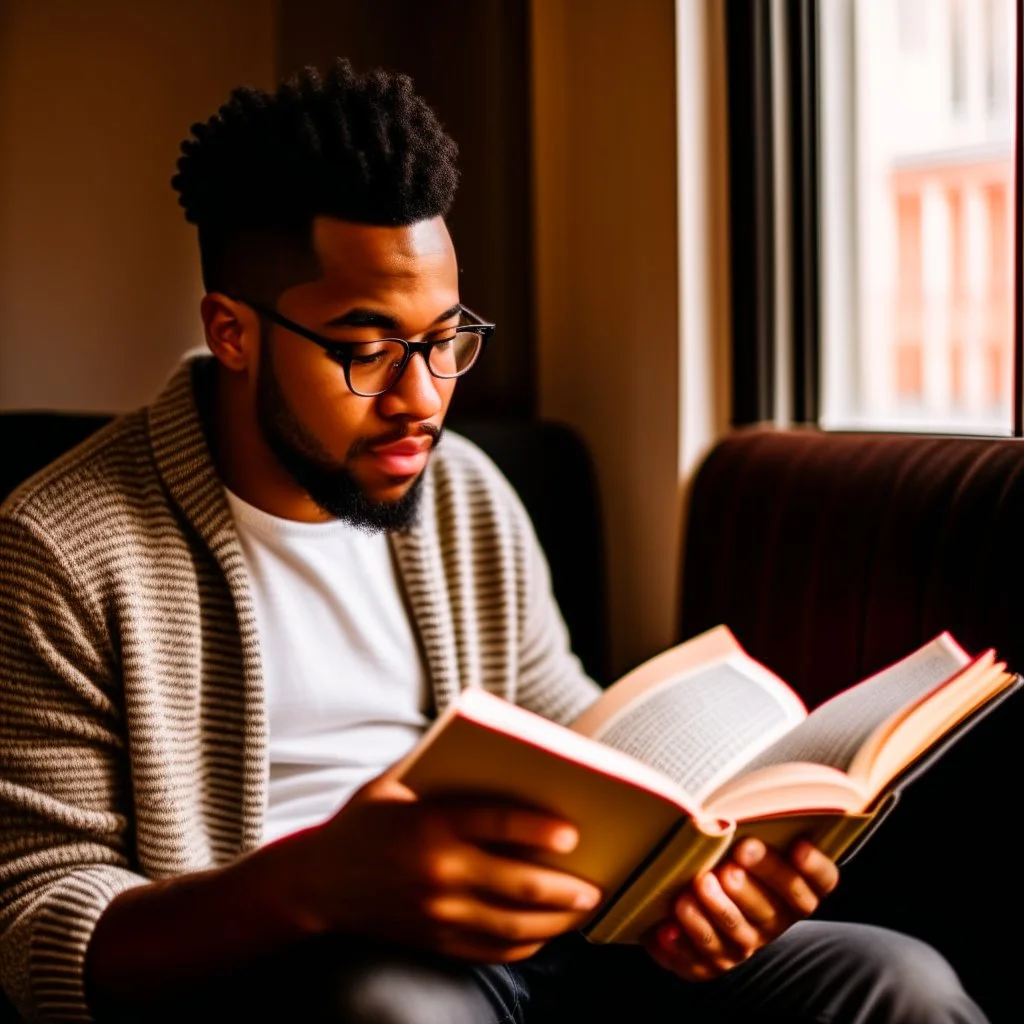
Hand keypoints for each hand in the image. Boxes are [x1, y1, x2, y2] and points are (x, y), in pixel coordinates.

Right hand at [289, 773, 602, 962]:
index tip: (573, 833)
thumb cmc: (364, 822)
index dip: (537, 830)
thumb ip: (440, 764)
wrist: (316, 884)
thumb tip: (501, 744)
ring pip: (512, 925)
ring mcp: (436, 914)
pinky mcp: (435, 941)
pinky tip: (546, 932)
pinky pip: (492, 950)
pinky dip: (526, 943)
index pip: (494, 825)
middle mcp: (436, 873)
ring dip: (556, 921)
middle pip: (515, 884)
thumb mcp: (393, 782)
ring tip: (583, 908)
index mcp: (428, 825)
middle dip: (564, 888)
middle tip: (596, 884)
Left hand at [641, 837, 838, 981]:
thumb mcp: (747, 842)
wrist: (705, 910)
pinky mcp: (710, 963)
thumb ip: (753, 828)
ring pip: (735, 934)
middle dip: (750, 888)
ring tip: (697, 886)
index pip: (818, 884)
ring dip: (716, 911)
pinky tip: (665, 928)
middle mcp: (773, 920)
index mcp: (794, 892)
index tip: (799, 846)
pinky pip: (698, 960)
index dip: (814, 867)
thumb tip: (733, 810)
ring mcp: (743, 944)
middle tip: (730, 867)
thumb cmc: (728, 858)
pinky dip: (681, 945)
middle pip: (771, 909)